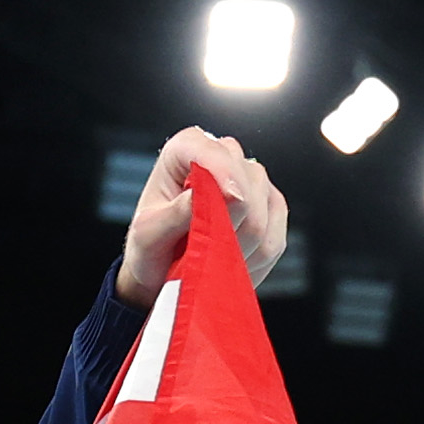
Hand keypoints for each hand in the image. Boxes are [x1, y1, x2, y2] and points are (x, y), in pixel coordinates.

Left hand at [117, 127, 288, 302]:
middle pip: (248, 182)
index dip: (225, 174)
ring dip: (241, 247)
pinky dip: (255, 260)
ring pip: (265, 211)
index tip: (230, 200)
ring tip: (214, 261)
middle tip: (206, 252)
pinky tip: (232, 266)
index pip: (213, 152)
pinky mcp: (269, 209)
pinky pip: (275, 238)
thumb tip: (209, 193)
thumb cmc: (150, 249)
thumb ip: (175, 213)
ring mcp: (250, 181)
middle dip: (231, 224)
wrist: (163, 274)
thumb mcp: (148, 234)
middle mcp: (222, 156)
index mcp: (185, 149)